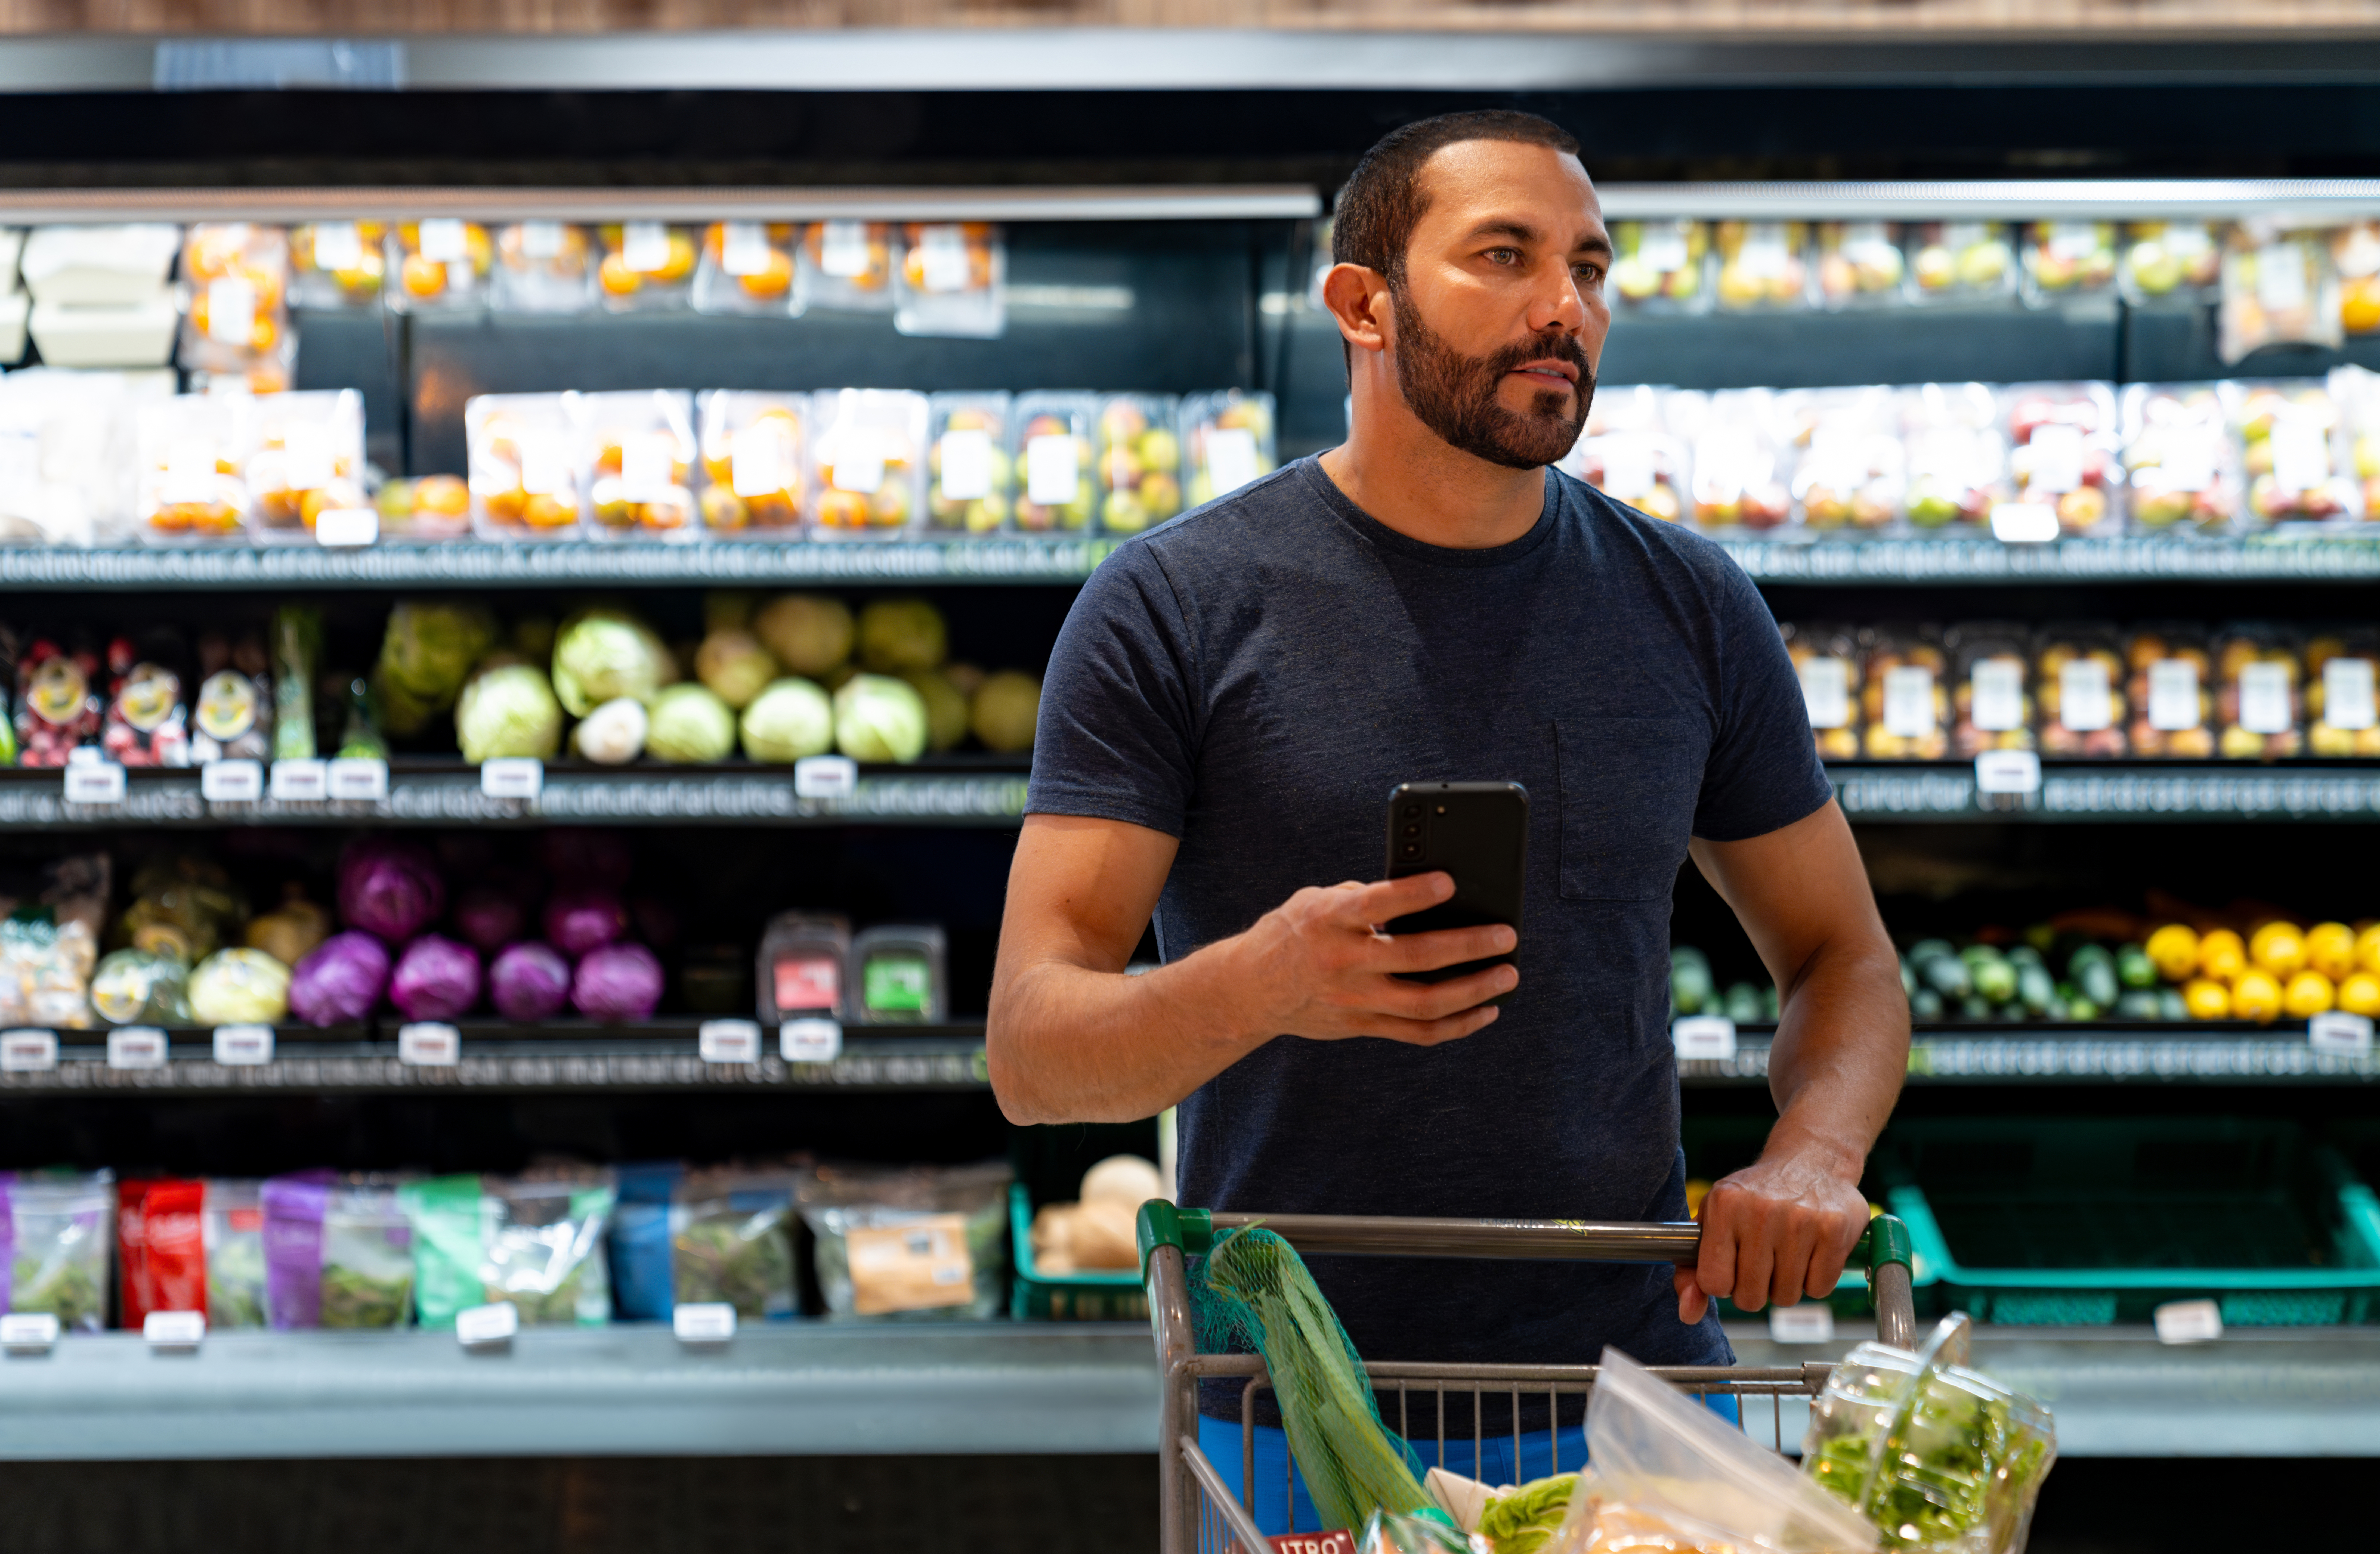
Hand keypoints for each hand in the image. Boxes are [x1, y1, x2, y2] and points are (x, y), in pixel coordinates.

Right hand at [1219, 872, 1517, 1046]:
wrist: (1250, 990)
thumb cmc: (1295, 932)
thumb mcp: (1317, 900)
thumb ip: (1362, 896)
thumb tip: (1424, 897)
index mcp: (1328, 919)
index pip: (1375, 903)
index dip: (1413, 894)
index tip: (1450, 882)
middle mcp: (1342, 961)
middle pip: (1414, 957)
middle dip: (1467, 946)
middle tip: (1507, 935)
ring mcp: (1353, 1000)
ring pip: (1424, 1003)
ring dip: (1473, 991)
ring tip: (1507, 976)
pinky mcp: (1361, 1025)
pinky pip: (1417, 1033)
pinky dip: (1457, 1025)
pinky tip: (1486, 1011)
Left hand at [1674, 1137, 1868, 1323]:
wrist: (1812, 1160)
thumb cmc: (1755, 1199)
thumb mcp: (1714, 1222)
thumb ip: (1691, 1270)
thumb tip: (1687, 1314)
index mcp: (1724, 1206)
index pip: (1713, 1282)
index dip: (1723, 1283)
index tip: (1731, 1266)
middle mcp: (1761, 1212)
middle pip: (1750, 1298)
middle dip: (1755, 1288)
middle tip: (1762, 1259)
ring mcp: (1801, 1221)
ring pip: (1786, 1297)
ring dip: (1785, 1284)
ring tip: (1786, 1252)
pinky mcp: (1835, 1230)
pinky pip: (1818, 1289)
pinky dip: (1814, 1279)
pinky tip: (1811, 1251)